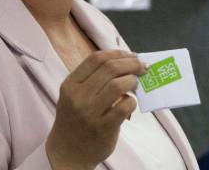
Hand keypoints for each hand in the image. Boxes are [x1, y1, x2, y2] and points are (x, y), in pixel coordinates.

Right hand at [46, 50, 146, 169]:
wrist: (66, 154)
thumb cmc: (75, 121)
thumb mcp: (74, 96)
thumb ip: (94, 79)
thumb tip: (126, 61)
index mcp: (70, 85)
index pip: (96, 59)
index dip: (118, 53)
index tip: (131, 56)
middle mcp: (78, 97)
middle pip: (110, 69)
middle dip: (131, 64)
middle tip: (142, 67)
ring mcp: (90, 113)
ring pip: (118, 85)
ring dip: (133, 81)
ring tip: (136, 84)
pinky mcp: (103, 127)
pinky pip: (125, 106)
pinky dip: (132, 101)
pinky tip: (131, 103)